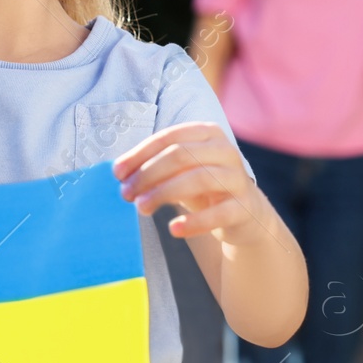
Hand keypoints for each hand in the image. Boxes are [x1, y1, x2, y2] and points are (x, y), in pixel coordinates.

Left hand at [113, 122, 268, 244]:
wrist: (245, 213)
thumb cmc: (204, 186)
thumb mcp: (181, 171)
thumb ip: (156, 166)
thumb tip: (120, 174)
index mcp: (208, 133)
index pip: (169, 137)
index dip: (140, 154)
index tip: (117, 173)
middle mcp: (226, 150)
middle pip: (180, 156)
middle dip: (148, 174)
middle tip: (125, 193)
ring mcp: (237, 178)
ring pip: (197, 179)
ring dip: (163, 193)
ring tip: (141, 208)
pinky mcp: (244, 207)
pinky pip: (217, 213)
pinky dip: (194, 222)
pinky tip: (173, 229)